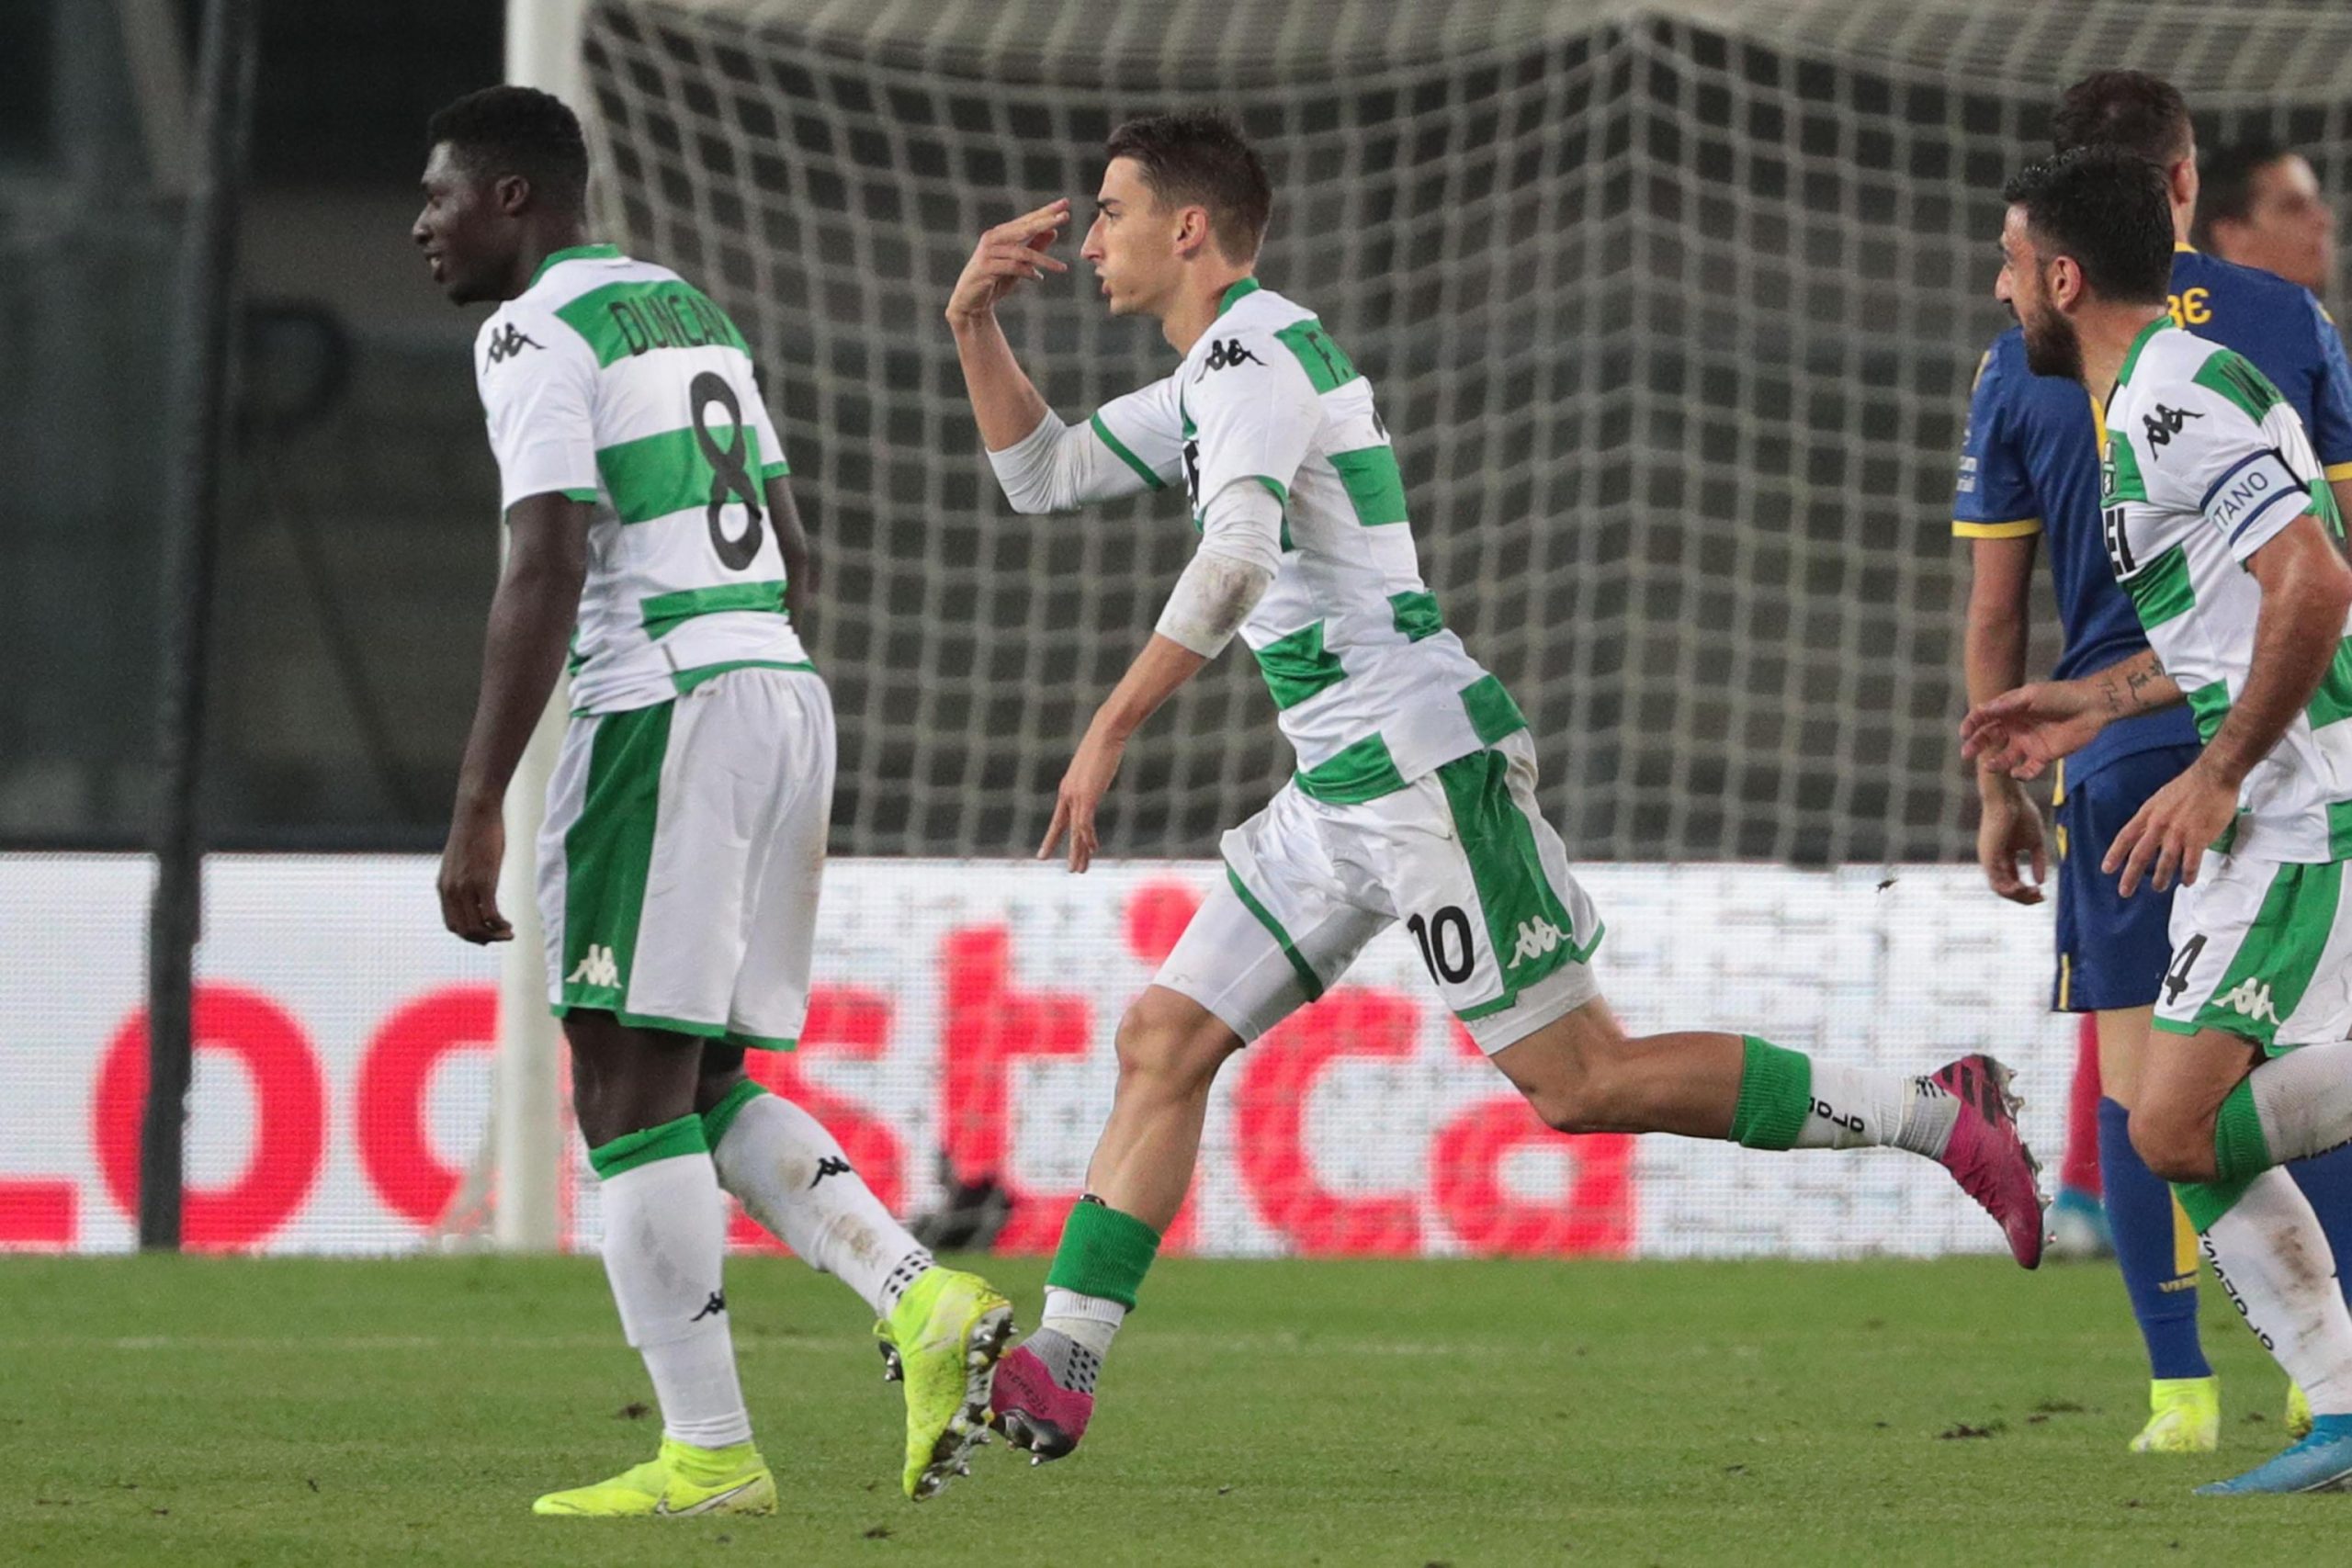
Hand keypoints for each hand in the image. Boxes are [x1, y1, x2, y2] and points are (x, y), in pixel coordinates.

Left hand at [438, 803, 512, 942]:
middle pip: (463, 930)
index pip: (452, 924)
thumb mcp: (463, 860)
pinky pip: (490, 914)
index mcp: (443, 886)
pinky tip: (509, 924)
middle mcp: (451, 890)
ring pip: (476, 926)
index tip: (486, 934)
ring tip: (509, 933)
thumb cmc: (474, 831)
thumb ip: (464, 877)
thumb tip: (476, 886)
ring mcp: (466, 887)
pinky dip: (500, 925)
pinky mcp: (483, 881)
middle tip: (500, 937)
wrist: (476, 811)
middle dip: (483, 939)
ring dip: (494, 935)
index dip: (469, 935)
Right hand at [946, 199, 1069, 325]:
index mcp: (1002, 234)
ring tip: (1062, 268)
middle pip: (1024, 228)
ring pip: (1021, 252)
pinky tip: (1039, 278)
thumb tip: (1053, 231)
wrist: (971, 302)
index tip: (1065, 203)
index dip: (1046, 211)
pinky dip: (1027, 273)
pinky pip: (1012, 267)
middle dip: (1046, 222)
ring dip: (1044, 260)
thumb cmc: (996, 280)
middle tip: (1066, 216)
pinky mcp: (985, 268)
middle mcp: (993, 238)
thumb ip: (1034, 247)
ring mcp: (988, 252)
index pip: (1027, 219)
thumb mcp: (1019, 263)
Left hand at [1038, 727, 1124, 872]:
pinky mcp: (1087, 796)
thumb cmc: (1101, 746)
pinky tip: (1093, 850)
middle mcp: (1068, 795)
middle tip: (1069, 871)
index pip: (1058, 821)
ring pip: (1076, 832)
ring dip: (1080, 852)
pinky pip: (1085, 823)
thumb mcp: (1093, 767)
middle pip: (1064, 830)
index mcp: (1066, 789)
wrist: (1104, 734)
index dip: (1051, 839)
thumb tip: (1094, 781)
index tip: (1043, 854)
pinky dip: (1088, 838)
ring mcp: (1076, 796)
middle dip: (1068, 851)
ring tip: (1080, 870)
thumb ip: (1091, 779)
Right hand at [1958, 679, 2103, 779]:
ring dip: (1996, 763)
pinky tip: (2018, 773)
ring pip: (2005, 757)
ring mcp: (2028, 743)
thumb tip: (1983, 710)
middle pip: (1989, 739)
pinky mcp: (2043, 756)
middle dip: (1976, 746)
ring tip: (1990, 766)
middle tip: (1967, 754)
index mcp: (2009, 711)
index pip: (1983, 718)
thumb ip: (2007, 705)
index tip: (1964, 733)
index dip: (1971, 724)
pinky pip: (2028, 770)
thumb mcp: (2031, 696)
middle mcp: (2015, 728)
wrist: (2091, 706)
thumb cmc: (2060, 695)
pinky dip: (2021, 774)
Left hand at [1975, 779, 2047, 904]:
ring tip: (2032, 893)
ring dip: (2017, 896)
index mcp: (2004, 856)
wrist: (2008, 798)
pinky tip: (2022, 889)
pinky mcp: (1988, 857)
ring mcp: (1990, 860)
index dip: (2027, 892)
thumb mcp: (2035, 842)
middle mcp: (1994, 861)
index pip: (2013, 881)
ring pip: (1999, 889)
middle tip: (2040, 898)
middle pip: (2006, 889)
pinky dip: (2009, 889)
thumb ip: (2038, 861)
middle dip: (2024, 897)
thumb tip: (2041, 882)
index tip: (2043, 895)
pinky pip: (1995, 880)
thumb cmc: (2022, 814)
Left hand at [2104, 757, 2238, 896]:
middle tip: (2124, 892)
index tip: (2107, 869)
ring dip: (2161, 878)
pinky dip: (2188, 874)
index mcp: (2148, 814)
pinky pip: (2191, 862)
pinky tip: (2187, 882)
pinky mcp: (2198, 837)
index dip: (2115, 855)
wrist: (2213, 776)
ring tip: (2158, 888)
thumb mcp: (2160, 798)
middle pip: (2140, 855)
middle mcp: (2159, 825)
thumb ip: (2153, 816)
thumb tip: (2147, 831)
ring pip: (2165, 862)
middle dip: (2131, 876)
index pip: (2125, 837)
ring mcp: (2178, 832)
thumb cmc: (2188, 786)